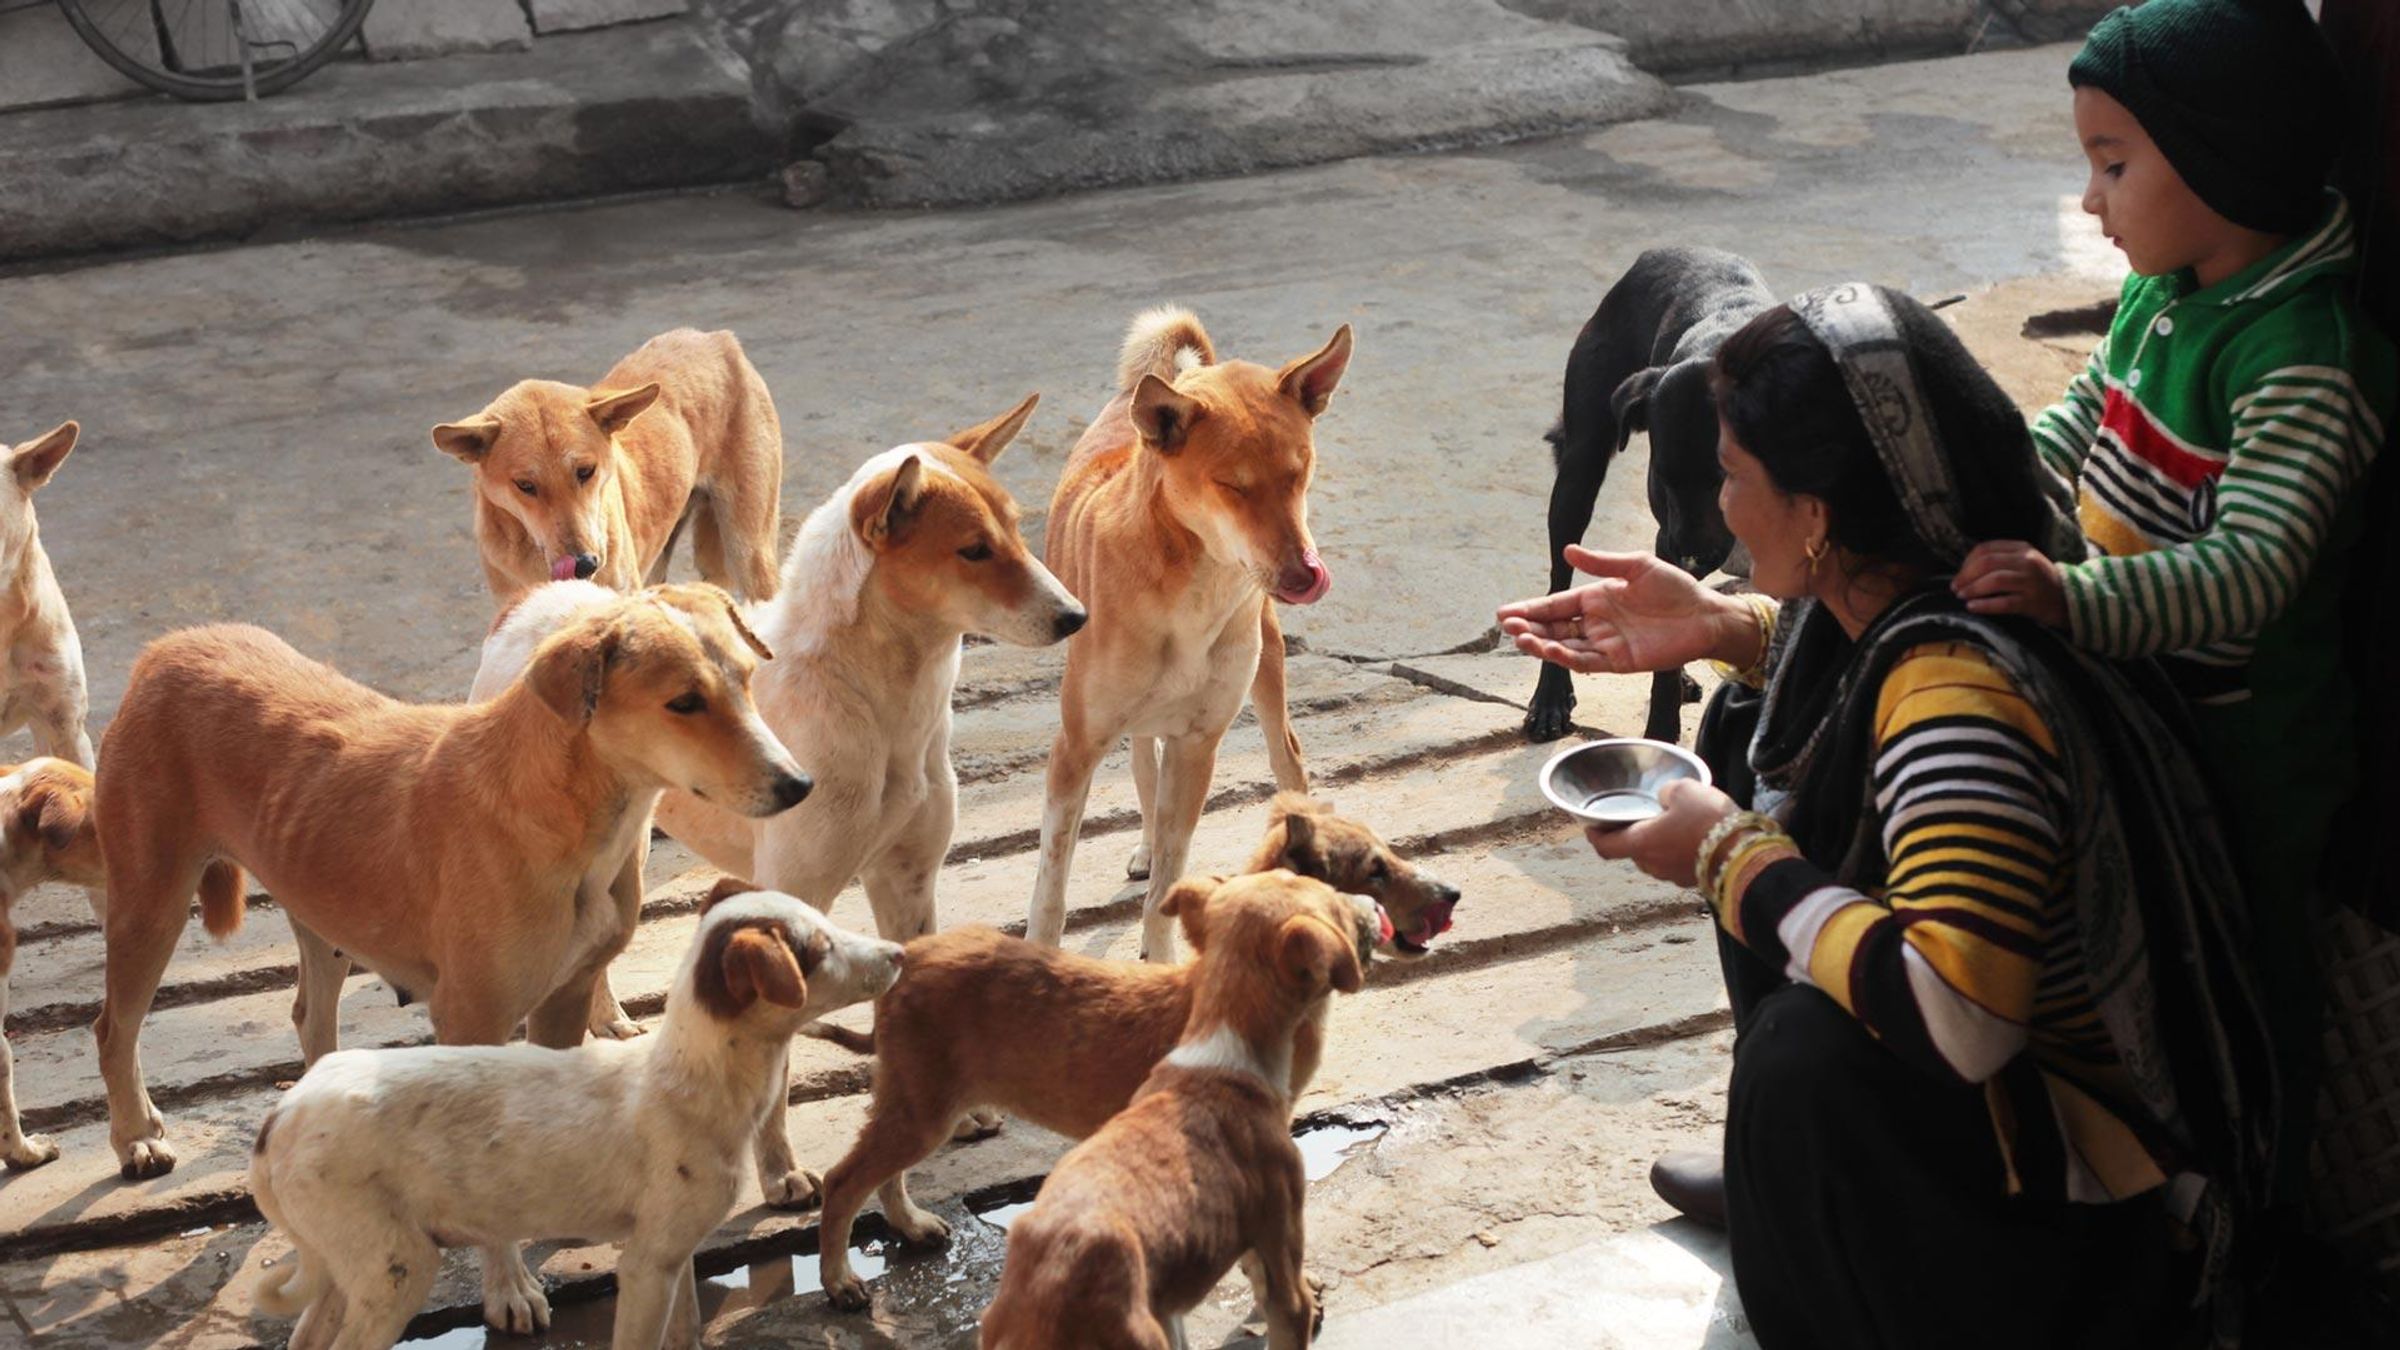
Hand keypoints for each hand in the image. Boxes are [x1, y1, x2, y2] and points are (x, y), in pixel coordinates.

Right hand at [1497, 546, 1750, 674]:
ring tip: (1522, 639)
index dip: (1530, 608)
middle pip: (1553, 628)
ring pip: (1564, 647)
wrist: (1706, 615)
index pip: (1555, 605)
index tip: (1504, 613)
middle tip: (1508, 627)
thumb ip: (1602, 562)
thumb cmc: (1675, 587)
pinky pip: (1586, 662)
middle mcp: (1595, 622)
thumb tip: (1568, 551)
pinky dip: (1567, 658)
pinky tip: (1551, 650)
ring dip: (1542, 644)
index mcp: (1596, 597)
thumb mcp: (1637, 566)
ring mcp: (1605, 644)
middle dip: (1529, 627)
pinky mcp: (1618, 662)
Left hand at [1582, 779, 1734, 887]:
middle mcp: (1652, 864)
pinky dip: (1679, 851)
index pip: (1605, 846)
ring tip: (1673, 824)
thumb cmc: (1709, 821)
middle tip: (1642, 817)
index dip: (1595, 836)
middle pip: (1633, 850)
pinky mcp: (1693, 881)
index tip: (1591, 827)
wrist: (1745, 854)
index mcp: (1641, 843)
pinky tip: (1694, 836)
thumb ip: (1665, 791)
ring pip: (1656, 858)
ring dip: (1659, 843)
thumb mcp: (1683, 789)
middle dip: (1634, 835)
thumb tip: (1664, 797)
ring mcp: (1673, 876)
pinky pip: (1677, 864)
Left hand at [1953, 541, 2066, 626]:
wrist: (2069, 599)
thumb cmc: (2039, 581)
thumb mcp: (2023, 562)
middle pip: (1988, 563)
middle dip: (1966, 576)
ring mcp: (2031, 582)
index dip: (1967, 562)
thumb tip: (1966, 569)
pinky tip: (1973, 607)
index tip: (1959, 575)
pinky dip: (1986, 605)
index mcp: (2022, 548)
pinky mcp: (2032, 602)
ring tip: (1962, 596)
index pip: (1986, 549)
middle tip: (1955, 587)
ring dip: (1973, 588)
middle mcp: (2027, 562)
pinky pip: (2004, 602)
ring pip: (1995, 580)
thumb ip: (2000, 559)